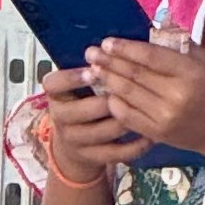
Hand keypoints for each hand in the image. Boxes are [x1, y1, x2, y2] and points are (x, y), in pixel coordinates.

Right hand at [42, 65, 150, 180]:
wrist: (74, 144)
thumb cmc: (85, 102)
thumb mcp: (81, 85)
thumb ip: (95, 69)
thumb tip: (117, 48)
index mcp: (55, 95)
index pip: (54, 83)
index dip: (73, 77)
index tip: (93, 70)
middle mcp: (59, 118)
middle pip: (84, 109)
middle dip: (110, 99)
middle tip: (133, 90)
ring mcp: (74, 140)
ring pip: (104, 131)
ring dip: (127, 120)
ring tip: (148, 111)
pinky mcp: (91, 157)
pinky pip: (116, 153)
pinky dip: (135, 144)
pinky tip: (150, 136)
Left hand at [86, 39, 204, 161]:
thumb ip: (180, 42)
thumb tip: (157, 21)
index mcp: (190, 73)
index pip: (150, 57)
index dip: (125, 48)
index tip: (107, 42)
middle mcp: (176, 96)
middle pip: (134, 75)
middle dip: (108, 62)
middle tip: (90, 52)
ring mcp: (165, 117)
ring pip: (127, 94)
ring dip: (107, 80)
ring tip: (93, 69)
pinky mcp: (157, 134)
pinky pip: (128, 116)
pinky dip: (114, 103)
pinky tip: (107, 92)